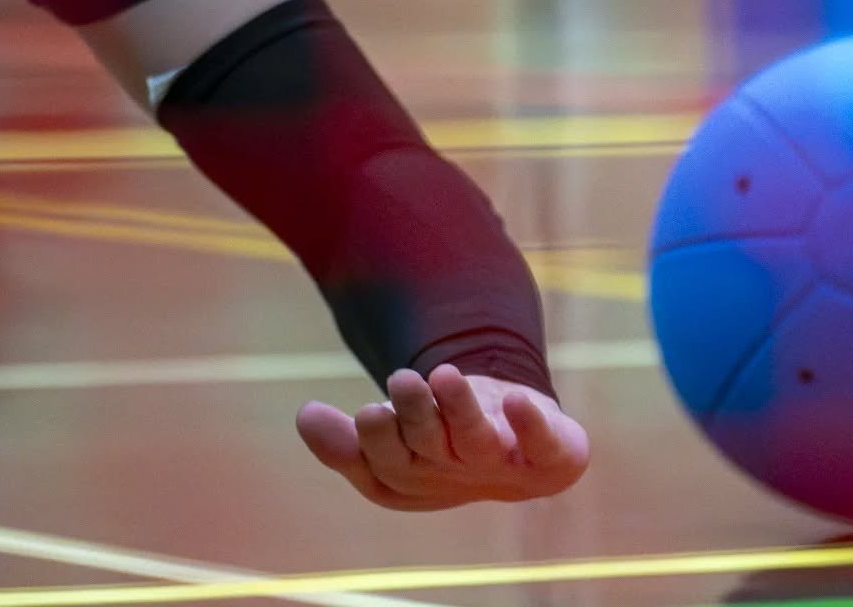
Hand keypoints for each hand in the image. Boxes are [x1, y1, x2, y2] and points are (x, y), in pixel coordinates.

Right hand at [296, 364, 589, 511]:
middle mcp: (453, 473)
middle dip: (413, 416)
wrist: (524, 454)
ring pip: (475, 439)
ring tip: (443, 374)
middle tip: (401, 381)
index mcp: (410, 478)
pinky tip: (515, 399)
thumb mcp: (392, 440)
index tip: (367, 410)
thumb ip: (346, 438)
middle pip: (426, 449)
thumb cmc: (445, 446)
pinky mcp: (548, 453)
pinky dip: (529, 423)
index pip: (382, 469)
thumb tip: (304, 415)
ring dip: (459, 407)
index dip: (372, 445)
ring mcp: (501, 463)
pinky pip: (543, 444)